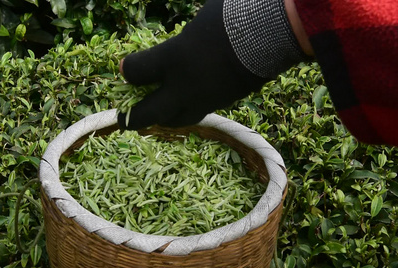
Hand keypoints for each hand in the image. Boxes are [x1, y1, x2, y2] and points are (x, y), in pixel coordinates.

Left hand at [117, 0, 266, 128]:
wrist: (272, 35)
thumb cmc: (232, 17)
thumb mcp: (197, 24)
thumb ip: (177, 43)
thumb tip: (170, 52)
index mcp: (172, 58)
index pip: (135, 72)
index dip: (126, 70)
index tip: (125, 68)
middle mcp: (183, 86)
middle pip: (148, 114)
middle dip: (134, 118)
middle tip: (126, 118)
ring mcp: (203, 99)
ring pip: (175, 120)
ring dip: (162, 117)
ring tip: (158, 111)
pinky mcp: (221, 104)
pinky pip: (197, 113)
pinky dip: (186, 110)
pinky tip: (186, 100)